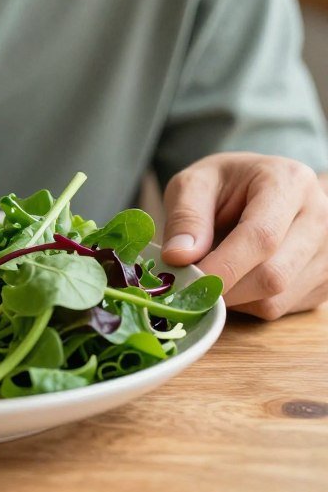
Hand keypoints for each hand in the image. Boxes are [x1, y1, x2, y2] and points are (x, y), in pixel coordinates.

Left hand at [160, 152, 327, 319]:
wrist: (258, 188)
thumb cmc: (223, 184)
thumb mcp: (194, 184)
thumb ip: (186, 217)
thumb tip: (178, 258)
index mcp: (288, 182)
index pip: (261, 236)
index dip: (223, 265)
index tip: (190, 281)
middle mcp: (319, 217)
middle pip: (273, 275)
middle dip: (223, 287)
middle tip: (188, 282)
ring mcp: (327, 253)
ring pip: (277, 299)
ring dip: (233, 298)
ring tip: (213, 271)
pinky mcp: (324, 281)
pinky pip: (281, 309)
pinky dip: (248, 303)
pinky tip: (236, 277)